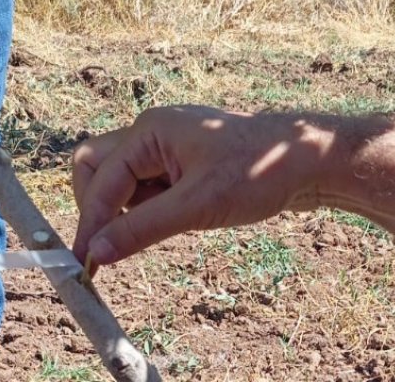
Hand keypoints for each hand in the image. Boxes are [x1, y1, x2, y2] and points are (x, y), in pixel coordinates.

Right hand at [72, 106, 336, 266]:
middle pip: (95, 169)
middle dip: (99, 207)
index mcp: (150, 131)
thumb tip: (96, 252)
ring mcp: (166, 147)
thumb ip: (141, 228)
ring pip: (121, 182)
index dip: (90, 223)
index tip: (85, 265)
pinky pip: (147, 188)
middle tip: (118, 242)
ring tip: (176, 223)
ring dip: (129, 211)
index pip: (98, 179)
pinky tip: (185, 219)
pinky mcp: (182, 164)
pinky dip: (151, 210)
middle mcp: (151, 133)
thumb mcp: (197, 206)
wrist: (309, 161)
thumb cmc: (259, 171)